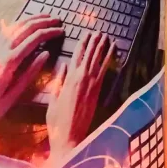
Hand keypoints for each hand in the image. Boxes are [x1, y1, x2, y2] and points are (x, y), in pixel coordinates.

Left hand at [0, 15, 63, 135]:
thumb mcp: (13, 96)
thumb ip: (30, 73)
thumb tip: (46, 53)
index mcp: (8, 63)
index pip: (33, 40)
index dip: (49, 32)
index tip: (62, 30)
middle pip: (23, 29)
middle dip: (42, 21)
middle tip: (57, 19)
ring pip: (13, 28)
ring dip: (29, 20)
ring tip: (44, 17)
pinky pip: (3, 34)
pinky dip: (15, 25)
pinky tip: (21, 23)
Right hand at [46, 32, 114, 160]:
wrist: (69, 136)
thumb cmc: (57, 121)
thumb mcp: (53, 99)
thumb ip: (59, 81)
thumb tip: (63, 66)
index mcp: (68, 80)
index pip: (76, 56)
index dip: (81, 44)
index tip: (85, 34)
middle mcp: (81, 79)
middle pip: (89, 55)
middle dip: (93, 42)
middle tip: (98, 31)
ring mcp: (91, 84)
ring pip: (98, 60)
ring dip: (102, 47)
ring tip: (106, 36)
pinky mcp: (98, 91)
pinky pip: (105, 70)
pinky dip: (109, 59)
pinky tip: (113, 51)